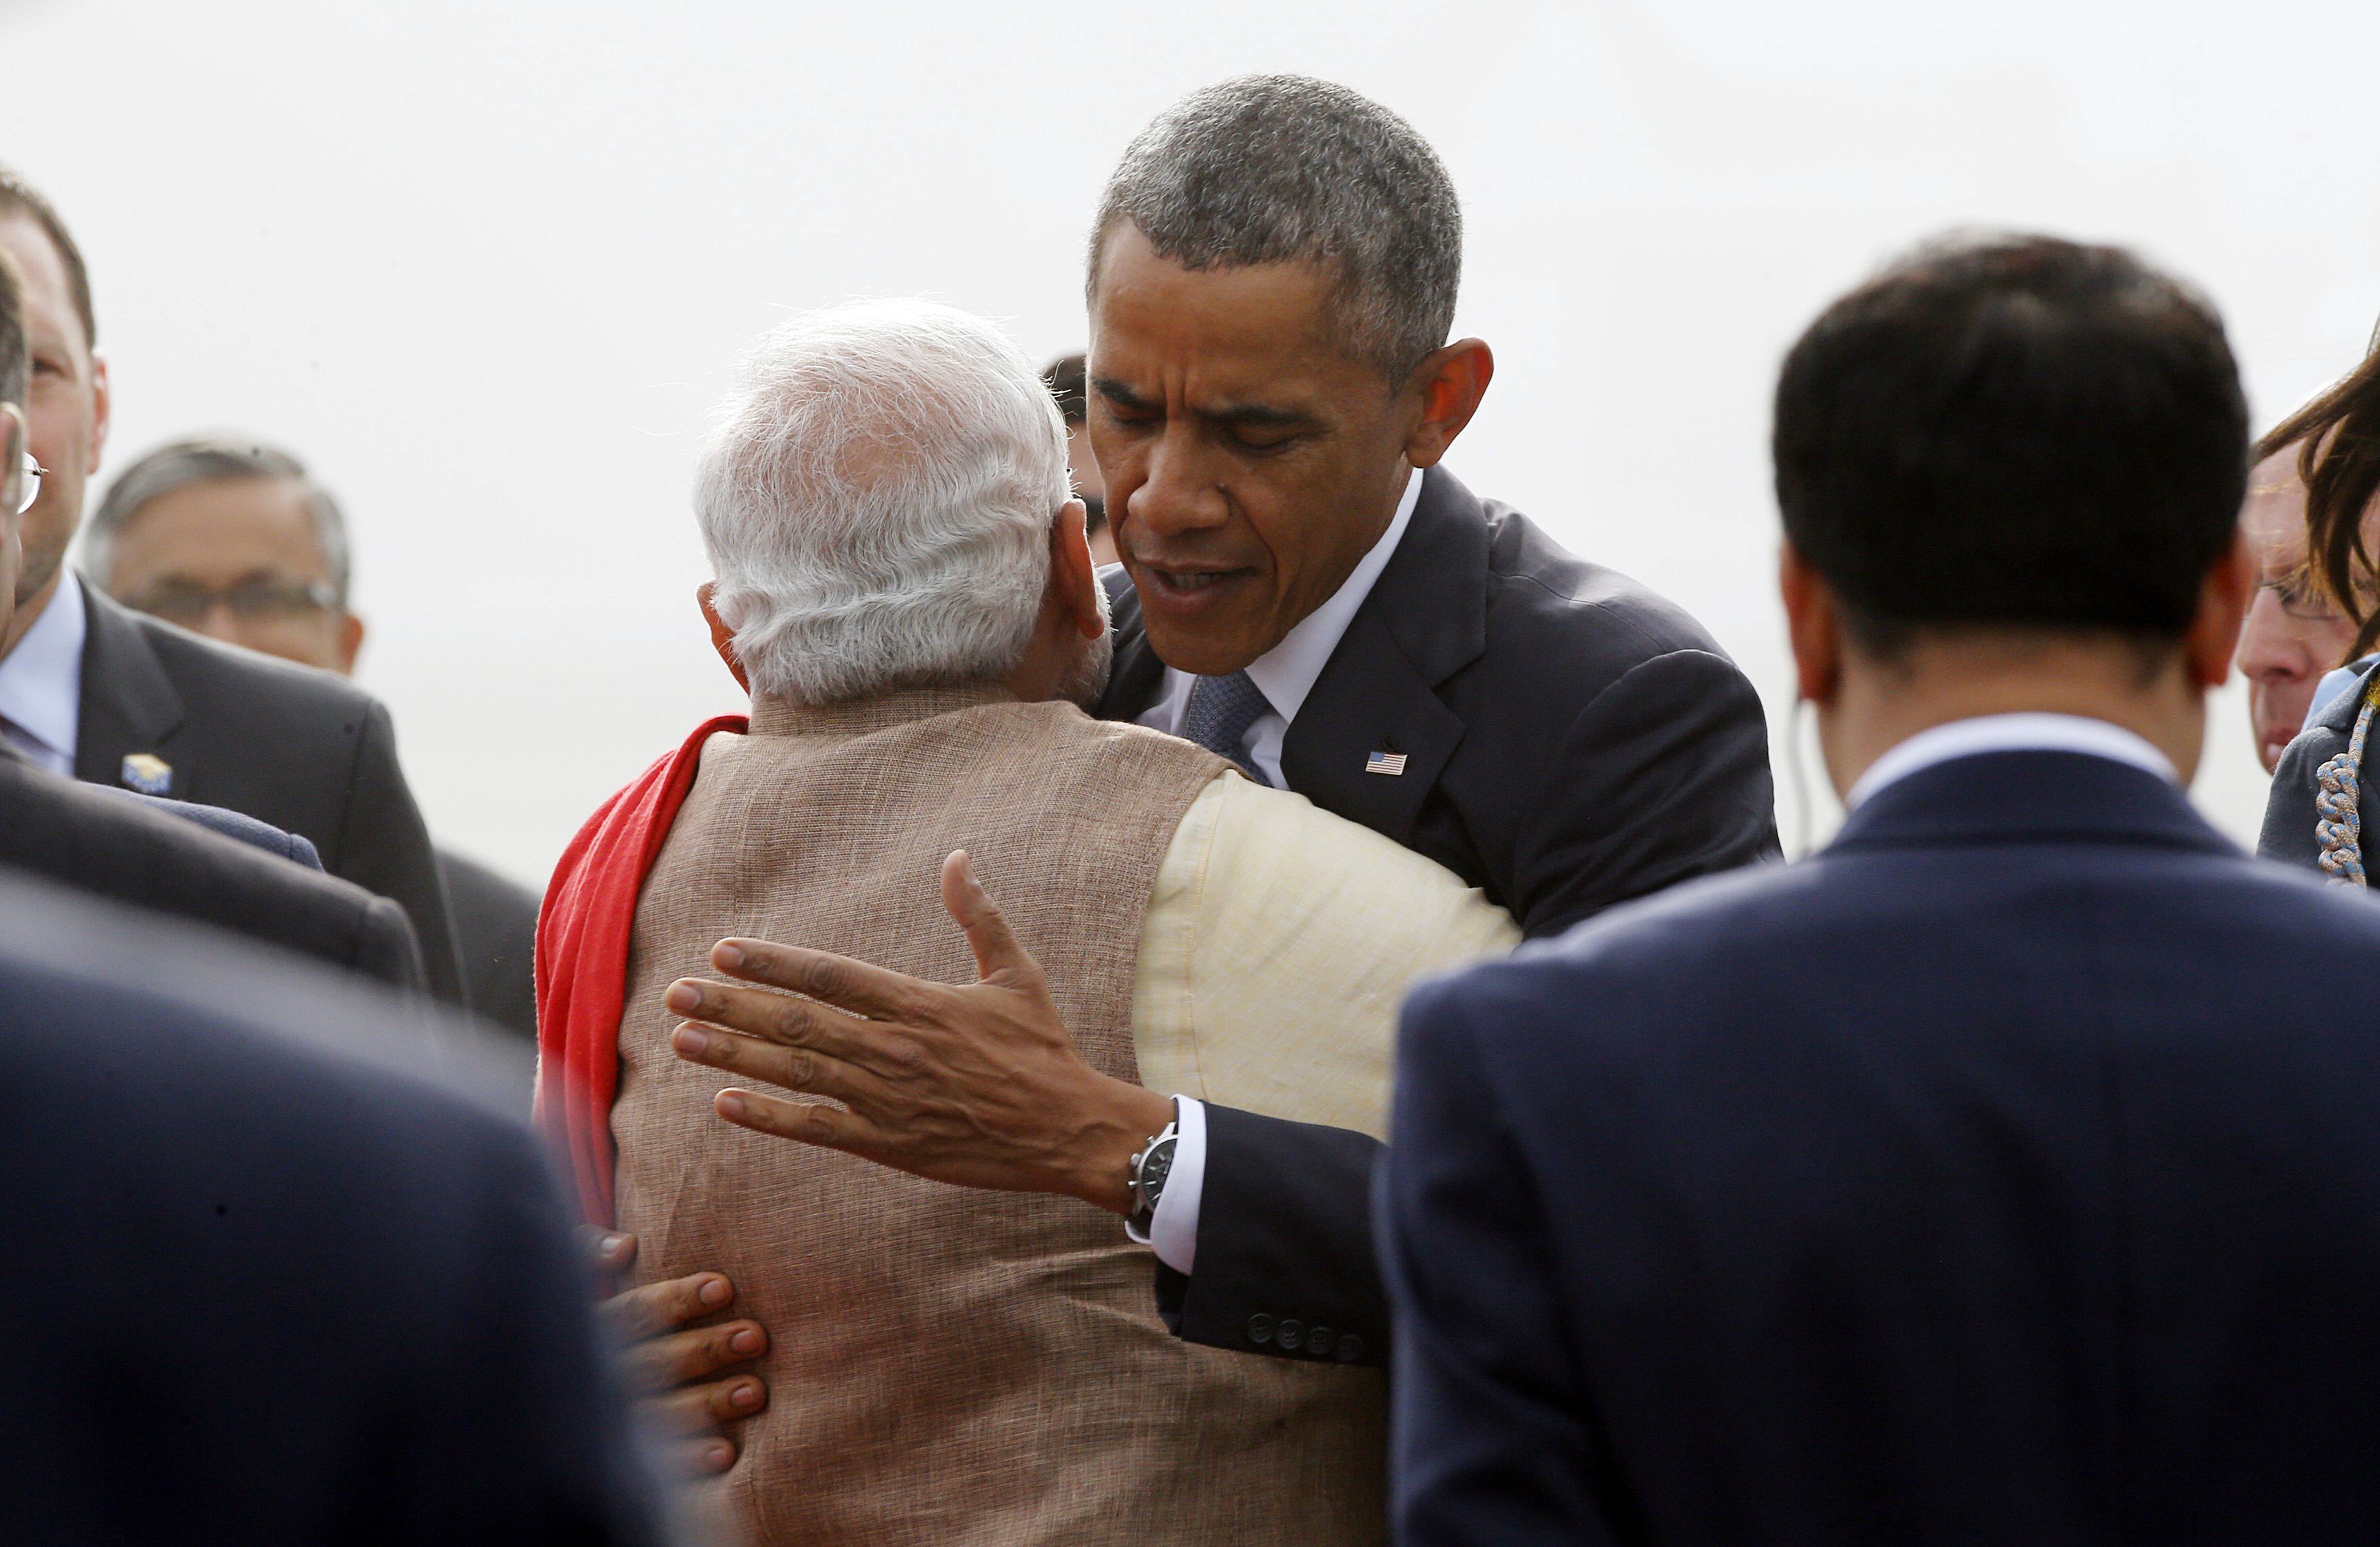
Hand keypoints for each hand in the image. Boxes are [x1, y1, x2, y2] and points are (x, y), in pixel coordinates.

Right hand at [589, 1229, 768, 1475]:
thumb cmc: (574, 1328)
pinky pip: (653, 1465)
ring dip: (708, 1403)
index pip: (636, 1312)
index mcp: (592, 1332)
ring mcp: (606, 1423)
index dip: (678, 1299)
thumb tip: (624, 1247)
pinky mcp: (614, 1462)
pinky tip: (725, 1453)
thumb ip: (587, 1252)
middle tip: (755, 1337)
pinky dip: (687, 1458)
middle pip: (655, 1362)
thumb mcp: (565, 1282)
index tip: (725, 1287)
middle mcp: (597, 1378)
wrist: (526, 1412)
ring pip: (659, 1413)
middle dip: (707, 1349)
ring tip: (755, 1392)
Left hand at [662, 849, 1173, 1213]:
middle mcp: (894, 1048)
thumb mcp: (1016, 973)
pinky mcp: (890, 1145)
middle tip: (676, 994)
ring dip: (734, 1056)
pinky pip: (817, 1129)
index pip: (829, 975)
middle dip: (730, 1007)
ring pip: (796, 1072)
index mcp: (920, 1002)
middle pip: (796, 1022)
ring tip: (683, 1040)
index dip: (772, 963)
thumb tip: (958, 857)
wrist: (1067, 1130)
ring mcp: (887, 1100)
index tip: (723, 952)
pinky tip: (726, 1103)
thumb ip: (979, 915)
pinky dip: (770, 1116)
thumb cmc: (1042, 1049)